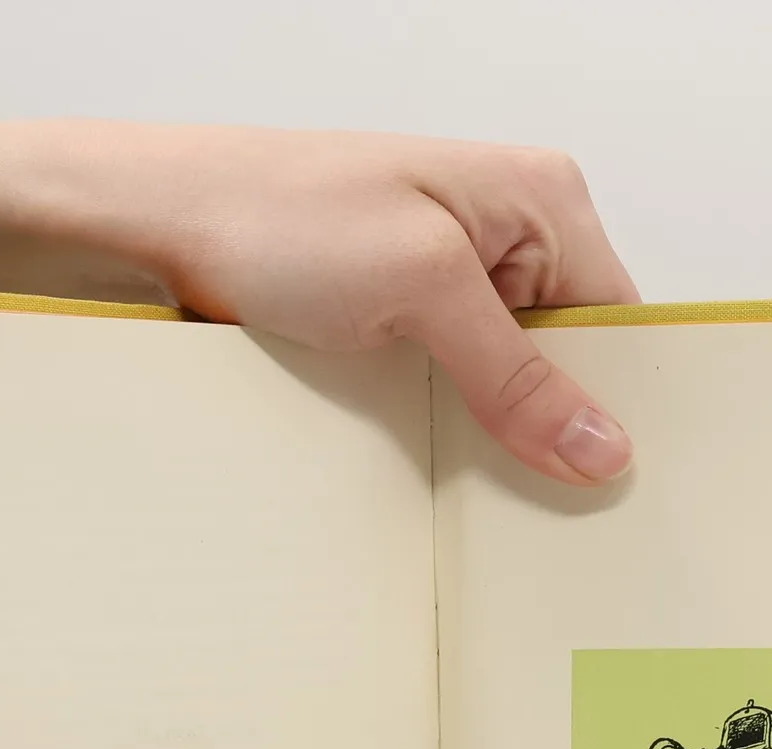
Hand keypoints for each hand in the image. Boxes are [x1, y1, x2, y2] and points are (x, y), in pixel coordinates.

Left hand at [0, 123, 639, 484]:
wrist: (143, 224)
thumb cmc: (271, 214)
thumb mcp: (420, 288)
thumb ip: (517, 375)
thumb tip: (604, 450)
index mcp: (539, 200)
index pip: (623, 324)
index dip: (628, 409)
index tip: (626, 492)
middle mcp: (502, 239)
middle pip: (571, 365)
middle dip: (563, 437)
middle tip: (566, 525)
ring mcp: (446, 284)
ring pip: (508, 391)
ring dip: (499, 449)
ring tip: (504, 518)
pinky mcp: (395, 325)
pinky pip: (451, 398)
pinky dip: (449, 442)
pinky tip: (445, 490)